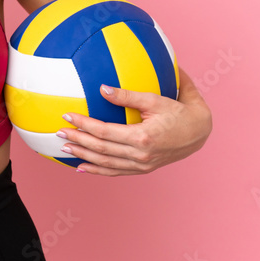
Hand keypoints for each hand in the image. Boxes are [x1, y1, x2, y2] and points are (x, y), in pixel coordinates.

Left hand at [57, 69, 212, 175]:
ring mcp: (142, 165)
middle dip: (77, 140)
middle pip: (101, 149)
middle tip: (58, 132)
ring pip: (106, 163)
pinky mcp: (144, 169)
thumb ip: (128, 96)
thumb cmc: (180, 110)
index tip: (67, 116)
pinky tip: (83, 167)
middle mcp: (141, 155)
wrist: (201, 132)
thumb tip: (102, 88)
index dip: (83, 124)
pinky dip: (98, 171)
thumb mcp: (156, 99)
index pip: (104, 132)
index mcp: (142, 137)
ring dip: (83, 156)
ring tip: (64, 148)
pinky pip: (117, 172)